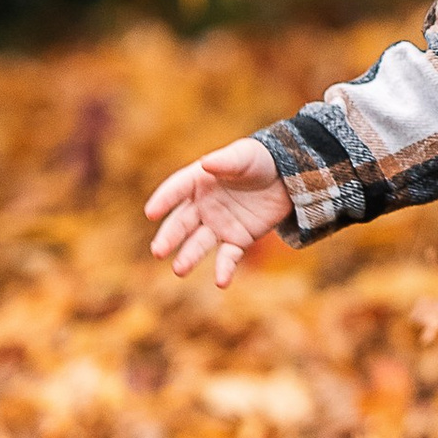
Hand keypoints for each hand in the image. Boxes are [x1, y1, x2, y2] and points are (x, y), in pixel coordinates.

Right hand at [145, 137, 289, 285]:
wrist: (286, 178)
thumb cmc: (259, 161)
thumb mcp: (244, 156)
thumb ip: (225, 161)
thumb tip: (206, 164)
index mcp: (199, 181)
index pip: (177, 190)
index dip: (164, 200)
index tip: (151, 213)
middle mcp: (202, 205)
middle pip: (181, 223)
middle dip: (169, 237)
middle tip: (158, 251)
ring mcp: (218, 225)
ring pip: (199, 244)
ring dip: (189, 257)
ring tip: (179, 270)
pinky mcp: (237, 240)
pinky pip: (228, 257)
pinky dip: (224, 269)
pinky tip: (221, 281)